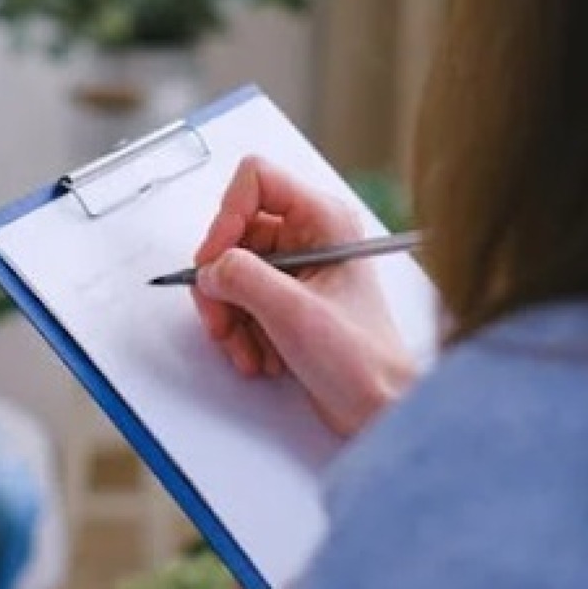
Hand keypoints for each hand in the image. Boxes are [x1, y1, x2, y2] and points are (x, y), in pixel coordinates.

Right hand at [192, 155, 414, 436]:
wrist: (377, 408)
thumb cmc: (362, 360)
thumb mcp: (294, 313)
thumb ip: (244, 279)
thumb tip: (210, 268)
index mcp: (324, 220)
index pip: (256, 180)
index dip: (227, 216)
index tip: (216, 259)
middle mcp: (308, 237)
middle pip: (233, 234)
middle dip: (221, 283)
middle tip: (221, 320)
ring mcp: (294, 270)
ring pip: (229, 272)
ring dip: (228, 316)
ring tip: (246, 349)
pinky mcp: (283, 300)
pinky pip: (237, 301)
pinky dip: (239, 331)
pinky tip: (259, 356)